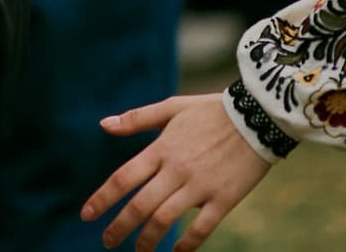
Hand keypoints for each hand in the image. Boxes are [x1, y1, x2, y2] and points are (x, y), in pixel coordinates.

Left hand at [82, 94, 270, 249]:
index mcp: (160, 149)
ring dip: (148, 239)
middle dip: (119, 227)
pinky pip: (202, 227)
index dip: (102, 199)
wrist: (259, 116)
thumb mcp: (171, 107)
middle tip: (106, 241)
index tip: (86, 216)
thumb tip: (103, 124)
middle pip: (140, 205)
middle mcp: (176, 170)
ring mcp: (200, 186)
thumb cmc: (211, 111)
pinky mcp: (225, 198)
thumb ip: (136, 119)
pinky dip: (188, 243)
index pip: (123, 178)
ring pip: (165, 219)